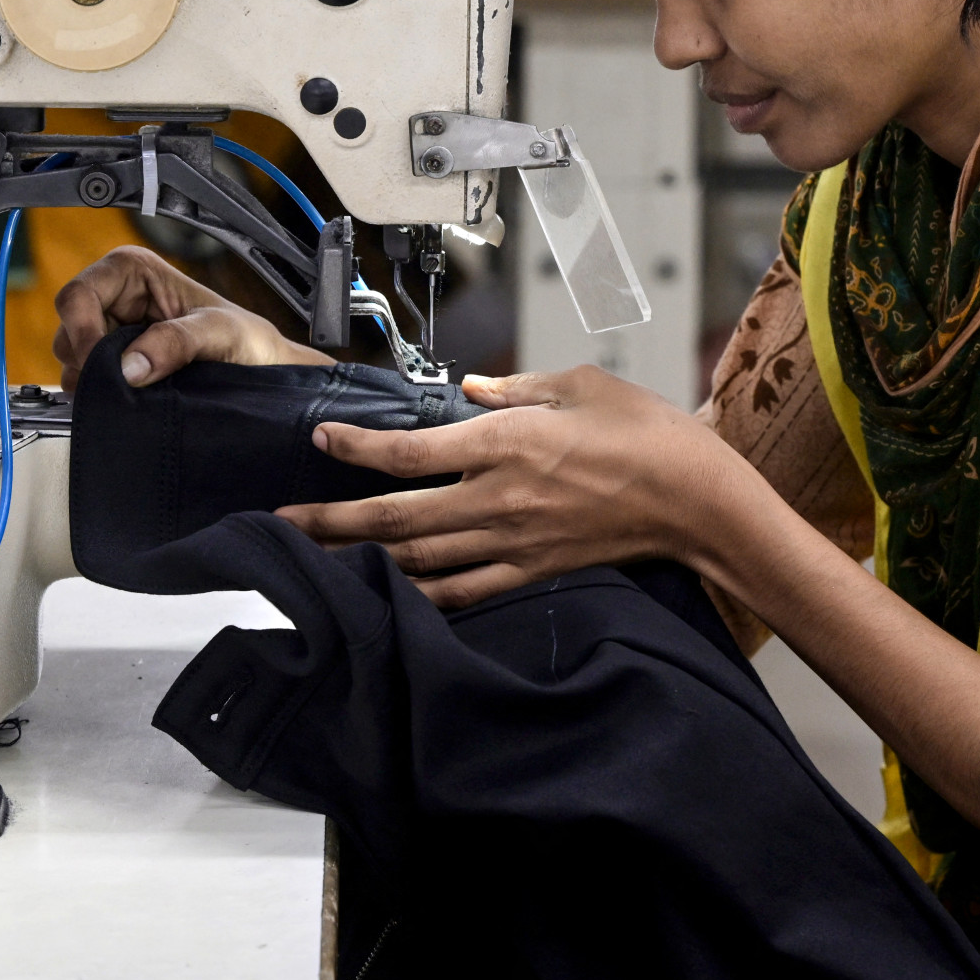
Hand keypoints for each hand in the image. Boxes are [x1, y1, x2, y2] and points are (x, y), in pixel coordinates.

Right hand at [52, 244, 327, 393]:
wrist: (260, 372)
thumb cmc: (247, 339)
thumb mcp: (219, 332)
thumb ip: (177, 342)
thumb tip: (129, 366)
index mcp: (132, 271)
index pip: (77, 296)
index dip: (81, 332)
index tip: (99, 365)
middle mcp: (114, 298)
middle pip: (67, 331)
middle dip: (89, 361)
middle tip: (127, 382)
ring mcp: (110, 333)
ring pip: (71, 361)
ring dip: (96, 381)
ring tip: (141, 388)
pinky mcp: (113, 365)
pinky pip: (84, 383)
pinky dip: (102, 395)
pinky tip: (134, 397)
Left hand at [276, 365, 760, 607]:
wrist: (696, 500)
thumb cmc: (647, 432)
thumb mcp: (580, 384)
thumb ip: (516, 387)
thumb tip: (469, 390)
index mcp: (506, 442)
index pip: (409, 452)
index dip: (356, 448)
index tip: (320, 440)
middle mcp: (499, 498)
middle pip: (396, 517)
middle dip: (332, 520)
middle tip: (283, 522)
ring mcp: (513, 542)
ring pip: (418, 559)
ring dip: (361, 561)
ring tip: (315, 560)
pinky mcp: (532, 571)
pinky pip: (460, 591)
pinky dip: (417, 594)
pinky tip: (387, 596)